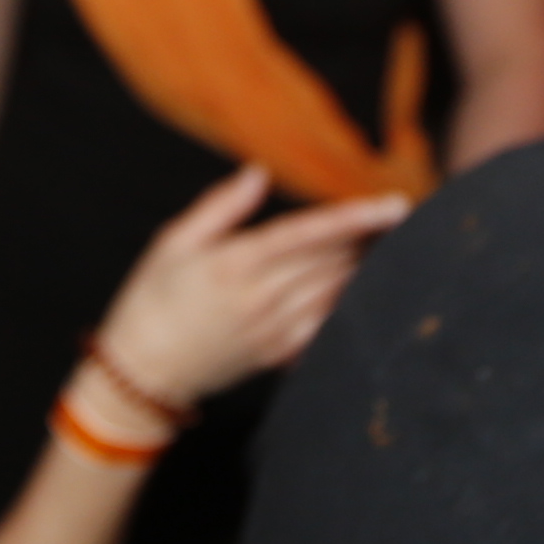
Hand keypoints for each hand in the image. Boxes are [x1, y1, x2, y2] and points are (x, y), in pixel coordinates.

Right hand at [89, 166, 409, 414]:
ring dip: (365, 268)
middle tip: (400, 217)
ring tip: (389, 246)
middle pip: (334, 260)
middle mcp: (263, 296)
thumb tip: (258, 173)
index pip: (310, 233)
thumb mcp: (174, 241)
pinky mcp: (280, 353)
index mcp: (237, 262)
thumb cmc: (153, 298)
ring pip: (337, 292)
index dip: (357, 217)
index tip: (395, 205)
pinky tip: (361, 288)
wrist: (143, 370)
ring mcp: (275, 329)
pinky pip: (327, 324)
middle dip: (371, 238)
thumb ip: (221, 206)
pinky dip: (348, 303)